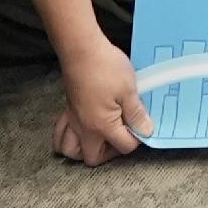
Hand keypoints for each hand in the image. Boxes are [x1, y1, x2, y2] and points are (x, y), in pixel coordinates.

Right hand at [53, 35, 152, 165]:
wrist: (81, 49)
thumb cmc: (105, 67)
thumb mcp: (129, 90)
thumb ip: (137, 114)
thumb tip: (146, 130)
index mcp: (102, 126)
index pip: (123, 146)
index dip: (137, 139)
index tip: (143, 127)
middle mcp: (84, 128)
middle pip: (92, 158)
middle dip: (109, 154)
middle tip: (122, 138)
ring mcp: (73, 120)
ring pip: (70, 150)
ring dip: (84, 150)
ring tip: (101, 138)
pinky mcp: (67, 109)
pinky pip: (62, 133)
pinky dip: (69, 136)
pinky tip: (82, 127)